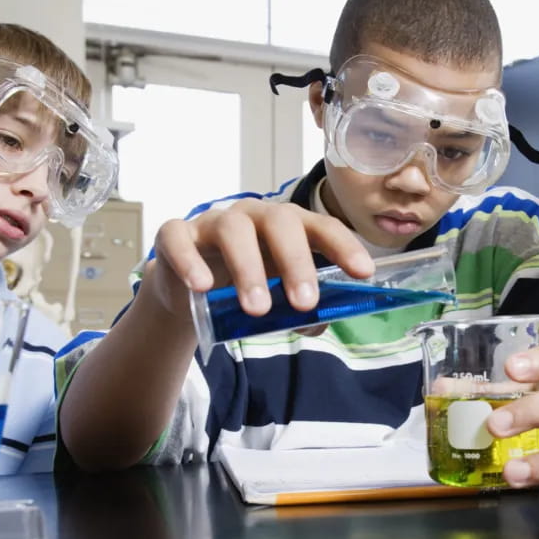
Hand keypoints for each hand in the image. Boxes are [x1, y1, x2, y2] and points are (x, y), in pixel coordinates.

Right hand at [141, 197, 373, 321]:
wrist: (189, 289)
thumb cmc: (245, 285)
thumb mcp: (279, 301)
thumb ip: (302, 312)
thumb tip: (320, 322)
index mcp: (288, 227)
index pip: (322, 227)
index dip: (344, 247)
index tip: (363, 272)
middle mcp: (255, 216)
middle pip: (281, 223)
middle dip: (297, 263)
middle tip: (304, 303)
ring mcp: (214, 222)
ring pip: (234, 231)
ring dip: (249, 269)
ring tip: (257, 309)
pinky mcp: (176, 234)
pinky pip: (180, 238)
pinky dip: (190, 261)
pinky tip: (203, 287)